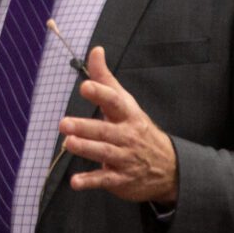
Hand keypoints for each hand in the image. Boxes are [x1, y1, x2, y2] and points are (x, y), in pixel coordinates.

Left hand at [58, 46, 178, 203]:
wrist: (169, 168)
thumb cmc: (138, 128)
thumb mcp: (126, 103)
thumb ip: (105, 79)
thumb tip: (95, 50)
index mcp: (128, 115)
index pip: (115, 101)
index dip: (101, 93)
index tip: (85, 86)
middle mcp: (127, 136)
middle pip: (105, 130)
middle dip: (85, 127)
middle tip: (64, 123)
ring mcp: (125, 158)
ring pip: (104, 153)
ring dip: (86, 148)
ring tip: (68, 143)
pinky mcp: (121, 179)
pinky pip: (104, 180)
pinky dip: (90, 181)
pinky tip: (75, 182)